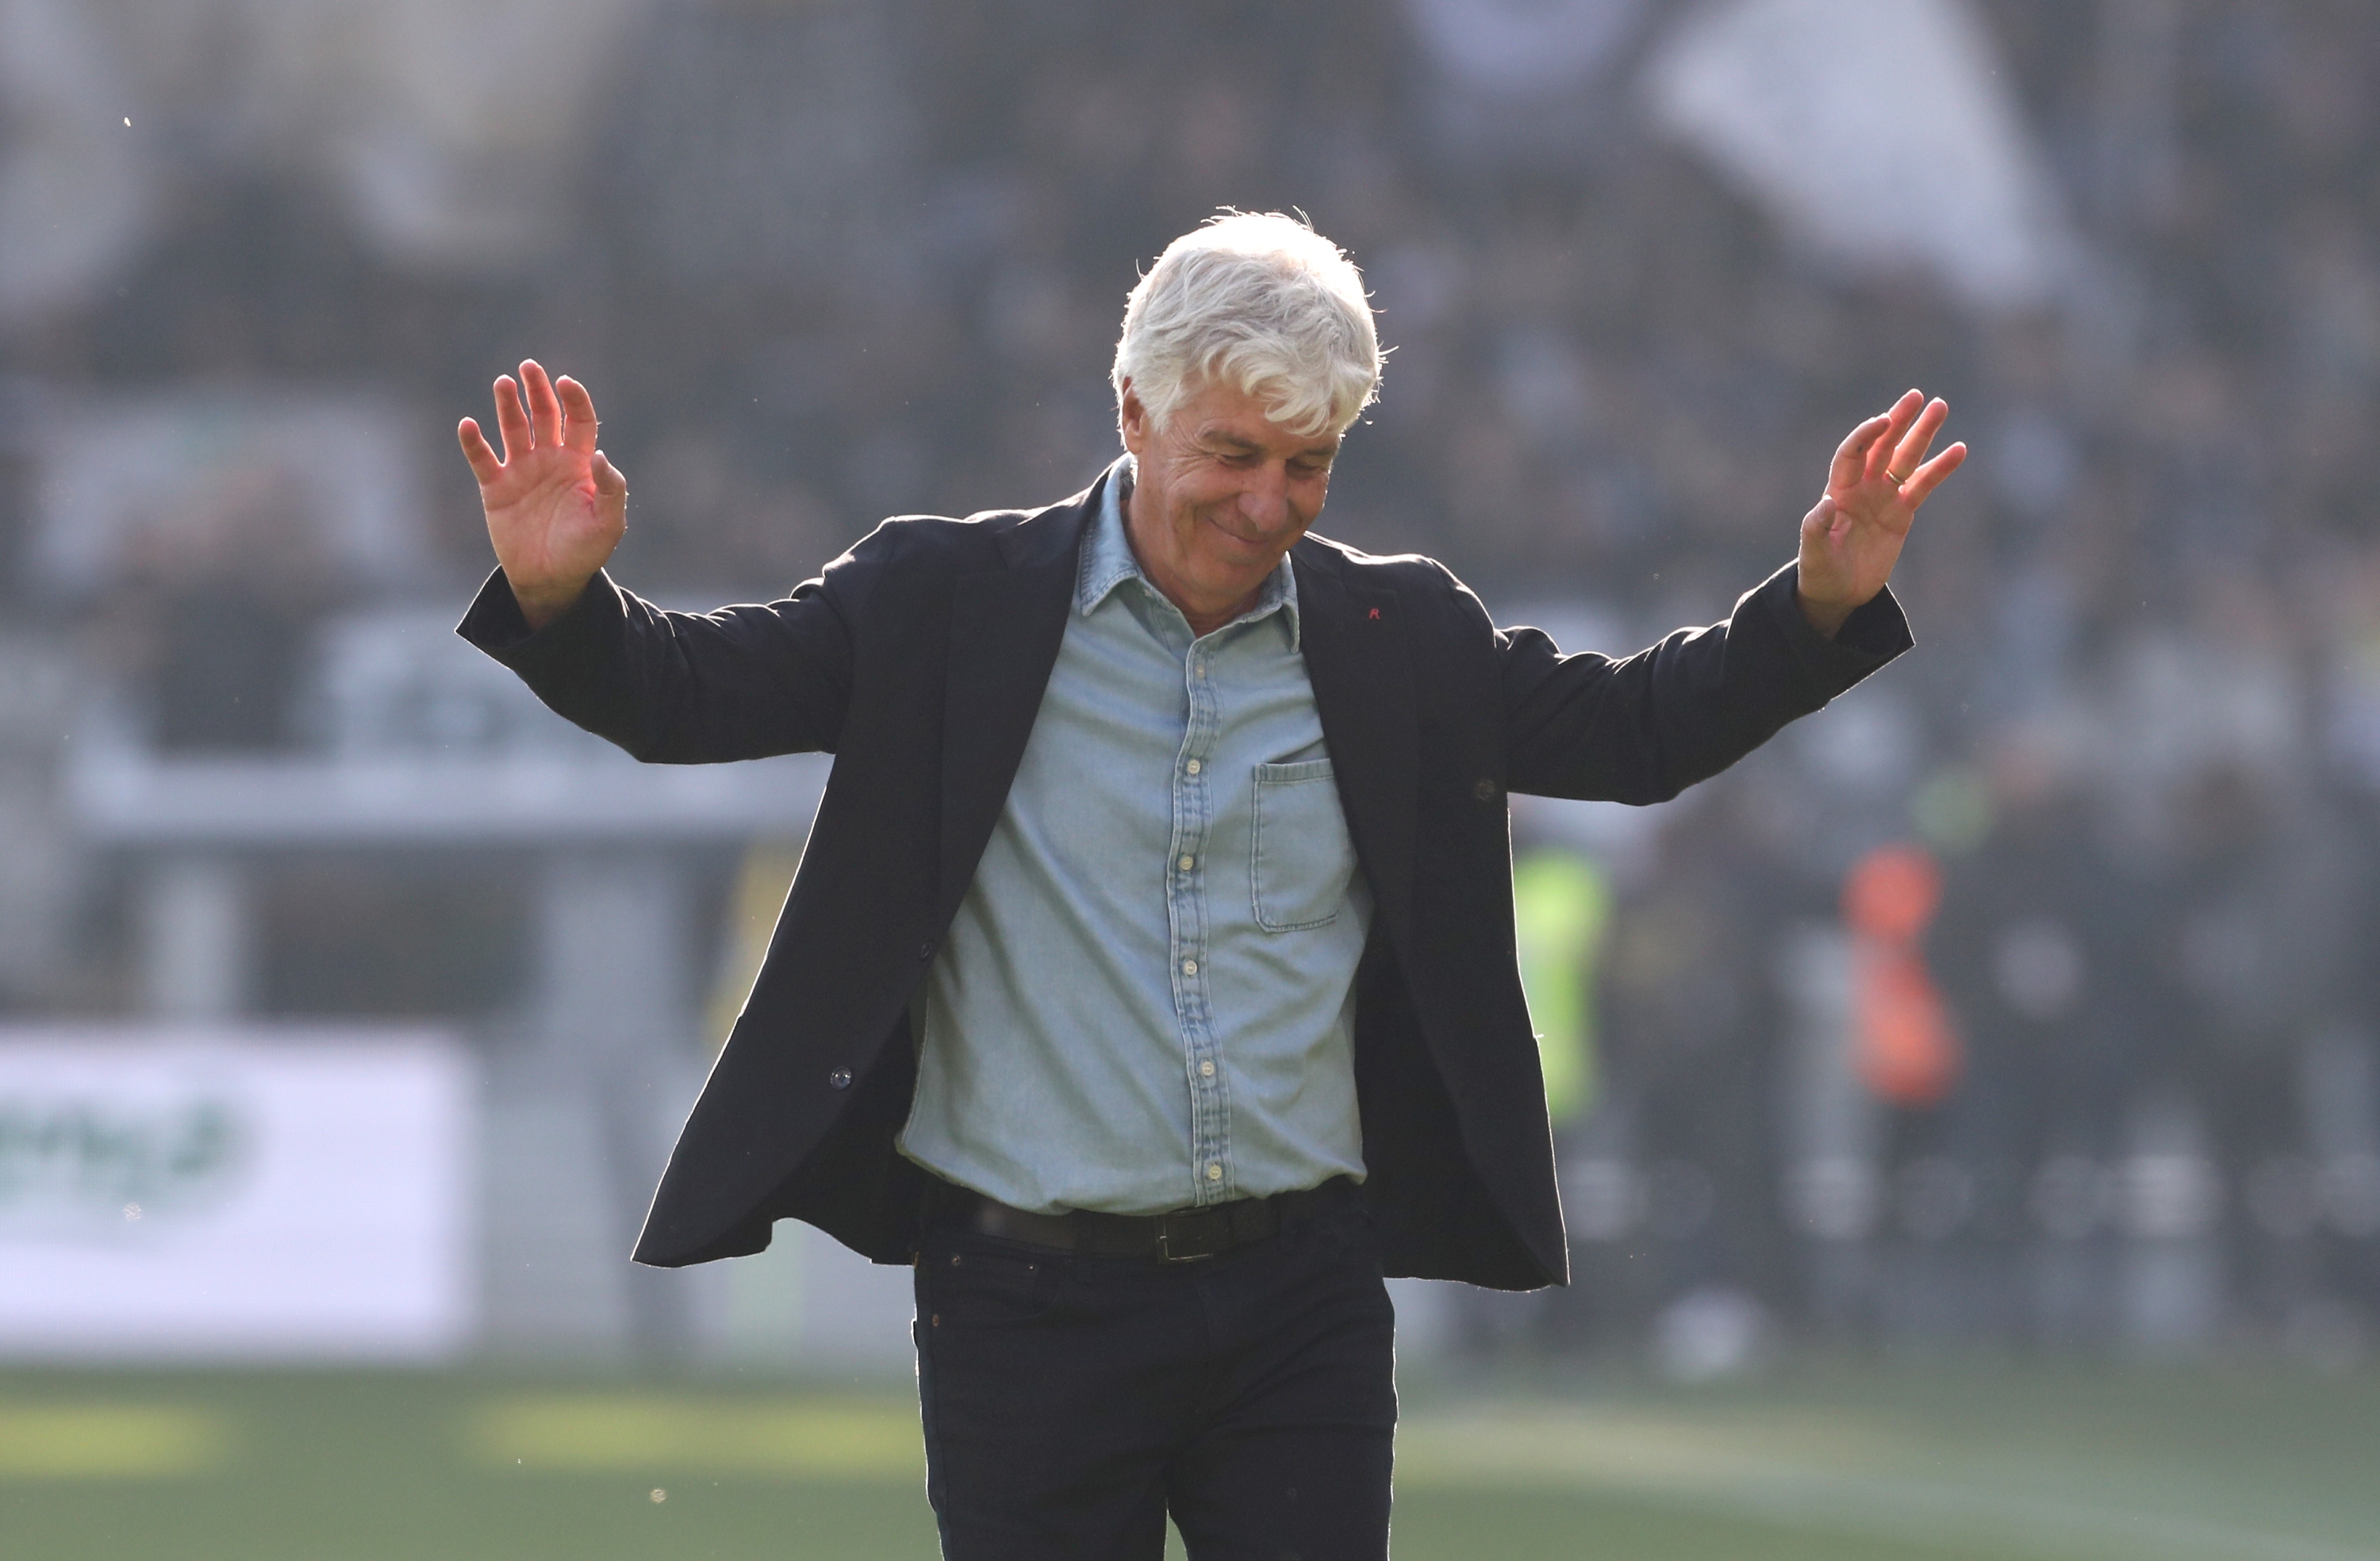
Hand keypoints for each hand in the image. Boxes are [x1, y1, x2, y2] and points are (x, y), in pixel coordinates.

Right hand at [458, 359, 626, 628]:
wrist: (551, 579)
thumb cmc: (585, 551)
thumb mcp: (608, 524)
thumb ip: (610, 489)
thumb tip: (599, 455)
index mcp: (579, 463)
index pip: (578, 421)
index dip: (574, 400)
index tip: (566, 383)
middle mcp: (550, 459)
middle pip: (544, 415)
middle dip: (538, 390)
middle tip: (529, 366)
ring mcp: (522, 471)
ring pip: (514, 428)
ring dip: (508, 405)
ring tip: (503, 383)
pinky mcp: (496, 488)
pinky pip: (482, 459)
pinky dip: (473, 442)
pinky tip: (468, 425)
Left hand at [1796, 389, 1964, 637]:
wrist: (1838, 592)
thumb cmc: (1820, 572)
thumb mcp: (1814, 554)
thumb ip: (1816, 529)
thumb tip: (1825, 504)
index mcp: (1838, 491)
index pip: (1852, 453)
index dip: (1865, 436)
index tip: (1883, 420)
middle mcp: (1862, 487)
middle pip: (1882, 446)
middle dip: (1898, 421)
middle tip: (1916, 397)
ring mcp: (1883, 497)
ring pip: (1906, 458)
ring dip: (1922, 434)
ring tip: (1940, 406)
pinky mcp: (1902, 512)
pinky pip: (1923, 484)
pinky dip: (1940, 468)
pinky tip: (1959, 450)